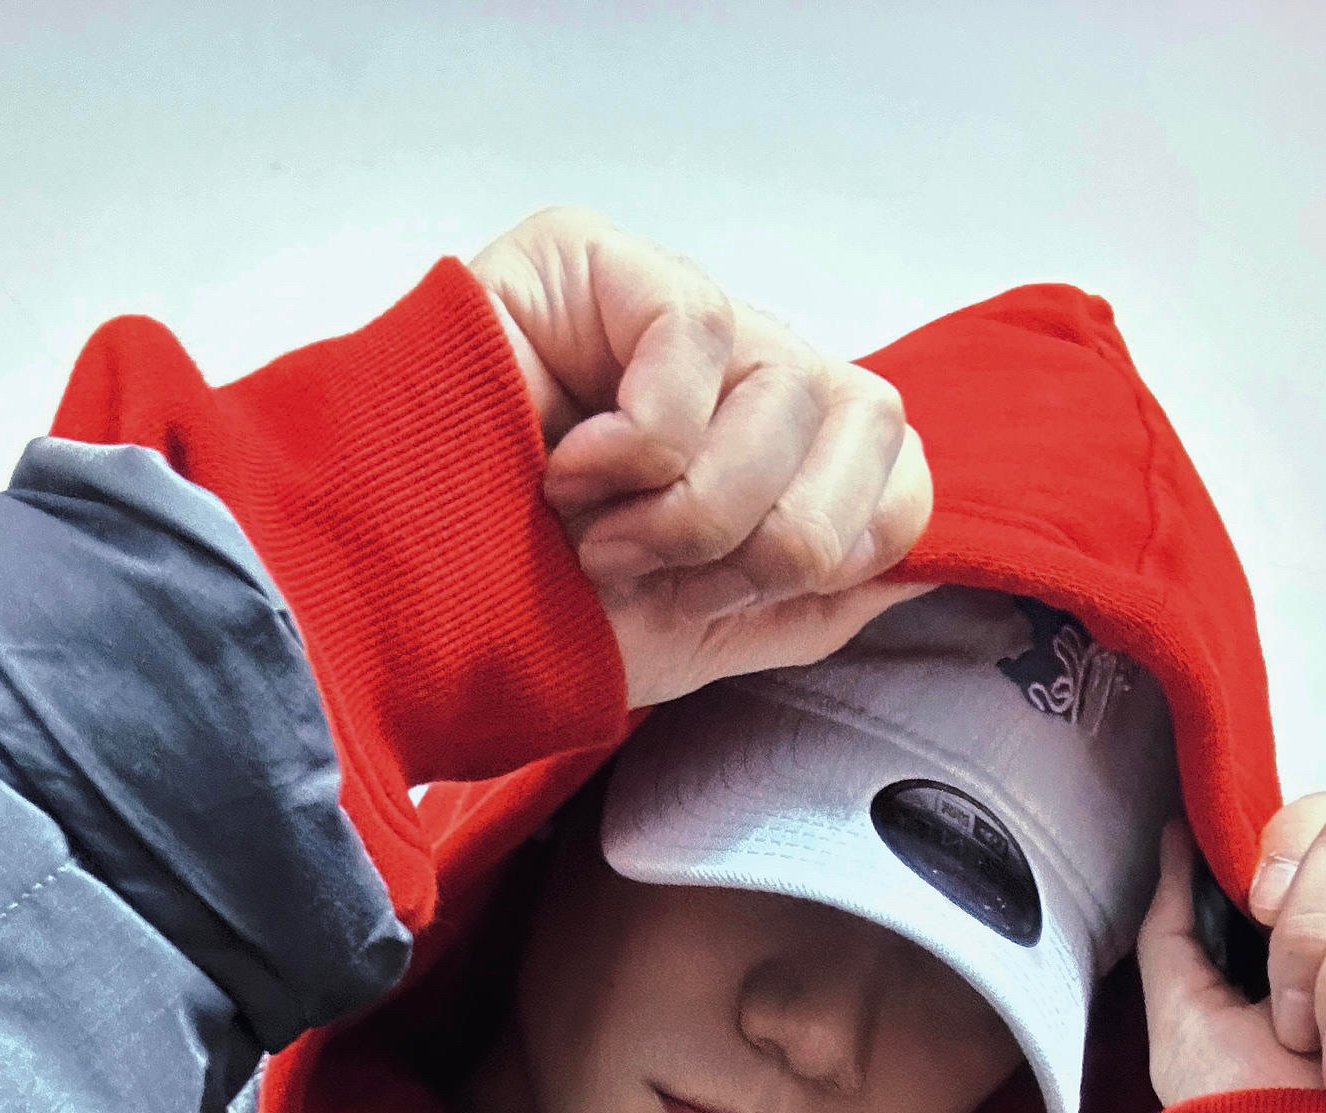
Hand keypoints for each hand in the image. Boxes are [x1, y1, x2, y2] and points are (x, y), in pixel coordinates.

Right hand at [468, 207, 931, 707]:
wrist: (408, 617)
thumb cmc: (535, 614)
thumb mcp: (703, 635)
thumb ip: (818, 601)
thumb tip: (917, 563)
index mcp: (777, 455)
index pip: (905, 474)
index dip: (834, 552)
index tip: (723, 595)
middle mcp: (744, 371)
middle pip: (875, 420)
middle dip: (766, 537)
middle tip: (653, 566)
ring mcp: (679, 312)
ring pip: (788, 392)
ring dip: (682, 508)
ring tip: (591, 531)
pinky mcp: (607, 262)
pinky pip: (699, 338)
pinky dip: (633, 444)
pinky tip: (558, 465)